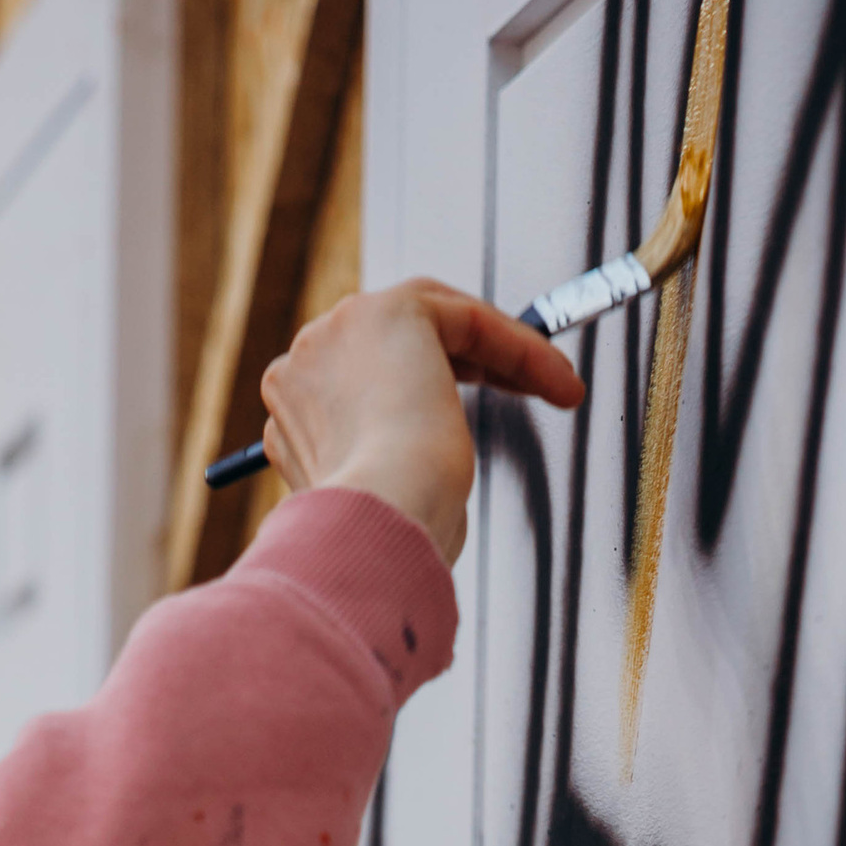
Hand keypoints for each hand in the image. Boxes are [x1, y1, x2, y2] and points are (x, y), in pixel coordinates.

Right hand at [256, 279, 582, 566]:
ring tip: (555, 386)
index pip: (365, 377)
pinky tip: (556, 384)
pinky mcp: (392, 311)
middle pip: (396, 339)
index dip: (426, 392)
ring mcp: (339, 330)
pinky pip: (472, 320)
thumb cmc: (376, 534)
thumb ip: (381, 459)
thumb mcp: (372, 498)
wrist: (372, 524)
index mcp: (290, 410)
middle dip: (466, 360)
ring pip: (439, 323)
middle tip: (523, 385)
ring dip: (503, 352)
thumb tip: (425, 462)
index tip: (470, 422)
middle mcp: (304, 361)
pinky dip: (520, 350)